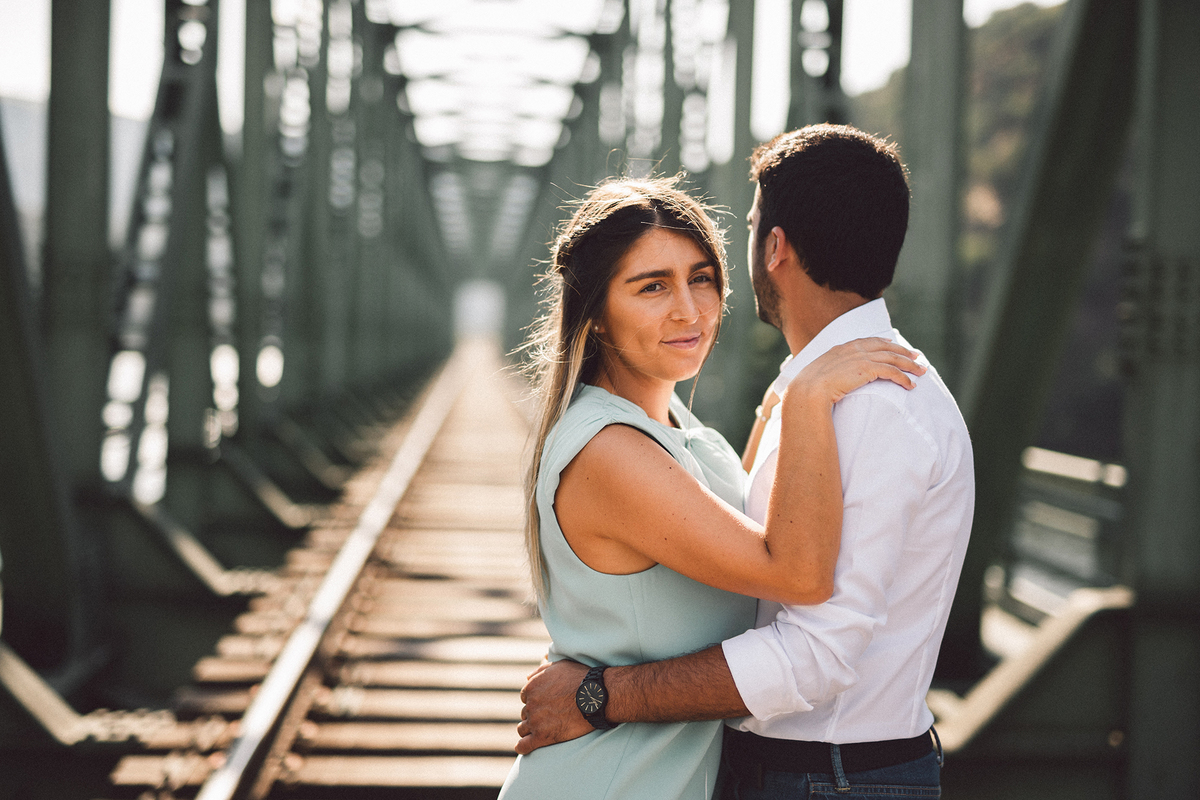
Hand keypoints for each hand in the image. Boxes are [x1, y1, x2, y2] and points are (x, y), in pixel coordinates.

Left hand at [515, 659, 591, 753]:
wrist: (594, 697)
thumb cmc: (580, 679)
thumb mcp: (559, 666)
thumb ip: (540, 671)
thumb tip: (527, 677)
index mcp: (532, 687)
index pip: (525, 697)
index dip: (535, 701)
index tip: (545, 705)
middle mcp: (530, 704)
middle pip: (525, 713)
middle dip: (534, 715)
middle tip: (549, 718)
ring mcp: (535, 721)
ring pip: (523, 729)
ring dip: (529, 730)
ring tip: (540, 732)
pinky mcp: (542, 737)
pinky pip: (524, 746)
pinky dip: (522, 747)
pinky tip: (524, 748)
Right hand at [787, 338, 923, 408]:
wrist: (808, 391)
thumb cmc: (808, 388)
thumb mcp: (816, 375)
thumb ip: (826, 373)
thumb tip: (824, 381)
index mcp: (841, 349)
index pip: (867, 341)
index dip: (883, 342)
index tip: (893, 344)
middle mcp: (853, 350)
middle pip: (885, 347)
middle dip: (903, 352)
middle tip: (916, 356)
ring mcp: (860, 358)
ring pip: (893, 359)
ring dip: (909, 365)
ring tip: (921, 371)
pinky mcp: (867, 369)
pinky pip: (892, 372)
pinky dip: (904, 378)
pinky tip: (911, 385)